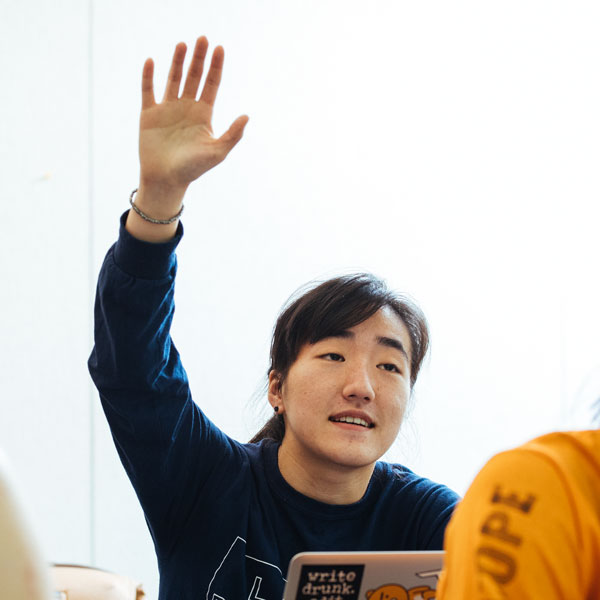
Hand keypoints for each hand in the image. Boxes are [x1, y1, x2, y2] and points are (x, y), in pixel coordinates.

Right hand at [138, 37, 247, 205]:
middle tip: (203, 38)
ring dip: (178, 62)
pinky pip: (148, 91)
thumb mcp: (217, 152)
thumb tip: (247, 116)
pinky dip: (148, 76)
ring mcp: (167, 109)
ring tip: (183, 44)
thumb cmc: (193, 169)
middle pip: (194, 77)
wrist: (166, 181)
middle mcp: (186, 107)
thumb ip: (232, 134)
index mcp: (204, 115)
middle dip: (199, 58)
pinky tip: (152, 61)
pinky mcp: (149, 114)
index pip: (212, 85)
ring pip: (173, 79)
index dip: (216, 67)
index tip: (219, 48)